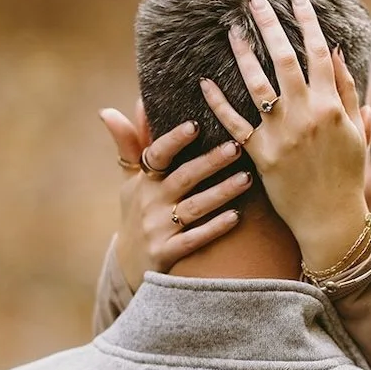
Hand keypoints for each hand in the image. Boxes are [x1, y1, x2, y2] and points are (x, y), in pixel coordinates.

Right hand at [98, 103, 252, 290]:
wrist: (128, 263)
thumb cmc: (137, 211)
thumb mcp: (130, 180)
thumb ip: (130, 143)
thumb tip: (122, 106)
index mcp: (143, 180)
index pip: (156, 155)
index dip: (174, 140)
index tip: (195, 124)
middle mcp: (150, 203)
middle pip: (183, 178)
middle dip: (210, 162)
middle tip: (237, 146)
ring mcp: (158, 229)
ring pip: (194, 208)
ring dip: (221, 193)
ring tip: (247, 179)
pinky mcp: (167, 252)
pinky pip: (194, 239)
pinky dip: (214, 228)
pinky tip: (236, 217)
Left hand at [199, 0, 370, 271]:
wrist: (330, 220)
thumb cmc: (348, 177)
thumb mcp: (358, 132)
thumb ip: (349, 91)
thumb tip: (337, 52)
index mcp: (333, 106)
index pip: (319, 53)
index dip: (307, 22)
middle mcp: (307, 115)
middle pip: (285, 58)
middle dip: (269, 25)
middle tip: (254, 0)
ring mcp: (281, 134)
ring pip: (257, 83)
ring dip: (243, 53)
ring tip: (232, 30)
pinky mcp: (260, 154)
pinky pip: (234, 123)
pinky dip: (218, 102)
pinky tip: (205, 81)